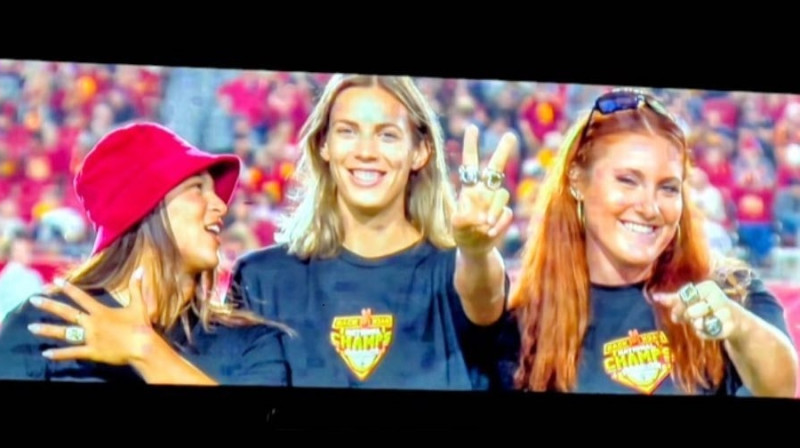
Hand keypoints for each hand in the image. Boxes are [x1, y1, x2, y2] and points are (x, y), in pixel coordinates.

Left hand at [28, 267, 157, 364]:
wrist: (142, 346)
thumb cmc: (141, 326)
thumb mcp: (139, 305)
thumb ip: (136, 287)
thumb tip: (141, 269)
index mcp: (101, 311)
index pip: (81, 297)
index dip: (68, 288)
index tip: (56, 281)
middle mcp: (92, 323)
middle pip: (67, 313)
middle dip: (49, 305)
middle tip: (33, 300)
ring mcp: (90, 338)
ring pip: (65, 333)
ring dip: (47, 330)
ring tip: (31, 328)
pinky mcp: (92, 352)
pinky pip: (72, 352)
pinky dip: (59, 354)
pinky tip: (46, 354)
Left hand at [452, 124, 516, 255]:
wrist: (475, 247)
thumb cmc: (462, 233)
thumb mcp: (456, 225)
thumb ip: (465, 218)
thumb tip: (482, 217)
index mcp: (469, 188)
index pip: (470, 163)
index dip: (471, 146)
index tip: (473, 127)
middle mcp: (484, 191)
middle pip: (495, 167)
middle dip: (503, 152)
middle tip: (510, 135)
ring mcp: (495, 201)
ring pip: (501, 195)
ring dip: (493, 210)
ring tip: (484, 226)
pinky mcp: (505, 213)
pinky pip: (505, 214)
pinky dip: (497, 225)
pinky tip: (488, 233)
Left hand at [653, 280, 743, 341]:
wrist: (734, 318)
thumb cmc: (707, 305)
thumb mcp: (692, 299)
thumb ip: (674, 298)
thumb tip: (655, 296)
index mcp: (708, 286)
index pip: (684, 298)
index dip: (677, 307)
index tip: (675, 313)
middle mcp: (718, 296)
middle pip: (690, 311)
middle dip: (687, 317)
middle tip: (690, 318)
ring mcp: (726, 312)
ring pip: (698, 323)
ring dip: (696, 325)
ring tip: (701, 322)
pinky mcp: (729, 326)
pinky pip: (707, 333)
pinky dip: (704, 334)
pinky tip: (708, 329)